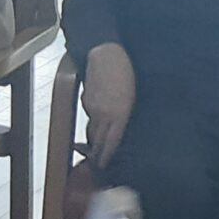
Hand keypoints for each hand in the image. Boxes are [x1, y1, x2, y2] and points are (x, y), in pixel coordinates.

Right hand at [81, 44, 135, 169]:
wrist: (104, 54)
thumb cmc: (125, 72)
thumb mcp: (132, 96)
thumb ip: (125, 115)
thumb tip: (121, 128)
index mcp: (119, 114)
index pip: (111, 142)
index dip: (106, 156)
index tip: (103, 165)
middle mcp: (103, 114)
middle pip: (98, 139)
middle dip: (97, 152)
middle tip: (98, 161)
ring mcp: (92, 107)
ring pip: (92, 128)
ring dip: (95, 136)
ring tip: (97, 143)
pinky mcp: (86, 100)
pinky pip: (90, 115)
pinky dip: (94, 119)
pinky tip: (99, 116)